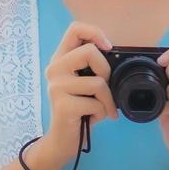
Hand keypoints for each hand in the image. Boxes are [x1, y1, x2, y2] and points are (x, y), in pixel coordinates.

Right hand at [42, 20, 118, 161]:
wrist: (63, 140)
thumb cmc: (79, 110)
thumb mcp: (85, 83)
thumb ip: (92, 66)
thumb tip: (114, 53)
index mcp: (60, 59)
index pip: (75, 29)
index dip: (95, 32)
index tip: (107, 47)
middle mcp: (54, 69)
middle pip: (89, 52)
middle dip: (105, 71)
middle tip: (104, 88)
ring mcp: (56, 87)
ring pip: (97, 82)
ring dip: (107, 100)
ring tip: (101, 108)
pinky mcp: (63, 105)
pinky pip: (96, 103)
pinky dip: (103, 112)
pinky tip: (94, 118)